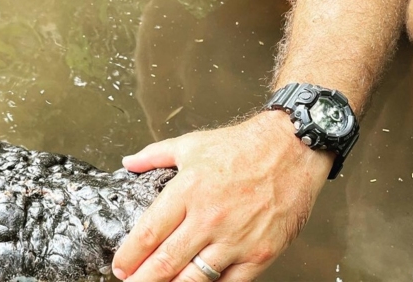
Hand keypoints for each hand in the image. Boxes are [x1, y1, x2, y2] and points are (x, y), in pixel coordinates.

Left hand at [112, 111, 331, 281]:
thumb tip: (129, 163)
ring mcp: (235, 239)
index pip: (148, 233)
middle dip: (143, 279)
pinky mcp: (259, 253)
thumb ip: (155, 155)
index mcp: (188, 191)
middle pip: (165, 262)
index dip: (129, 256)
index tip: (120, 266)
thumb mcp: (191, 144)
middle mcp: (209, 217)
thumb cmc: (244, 146)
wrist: (292, 149)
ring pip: (195, 279)